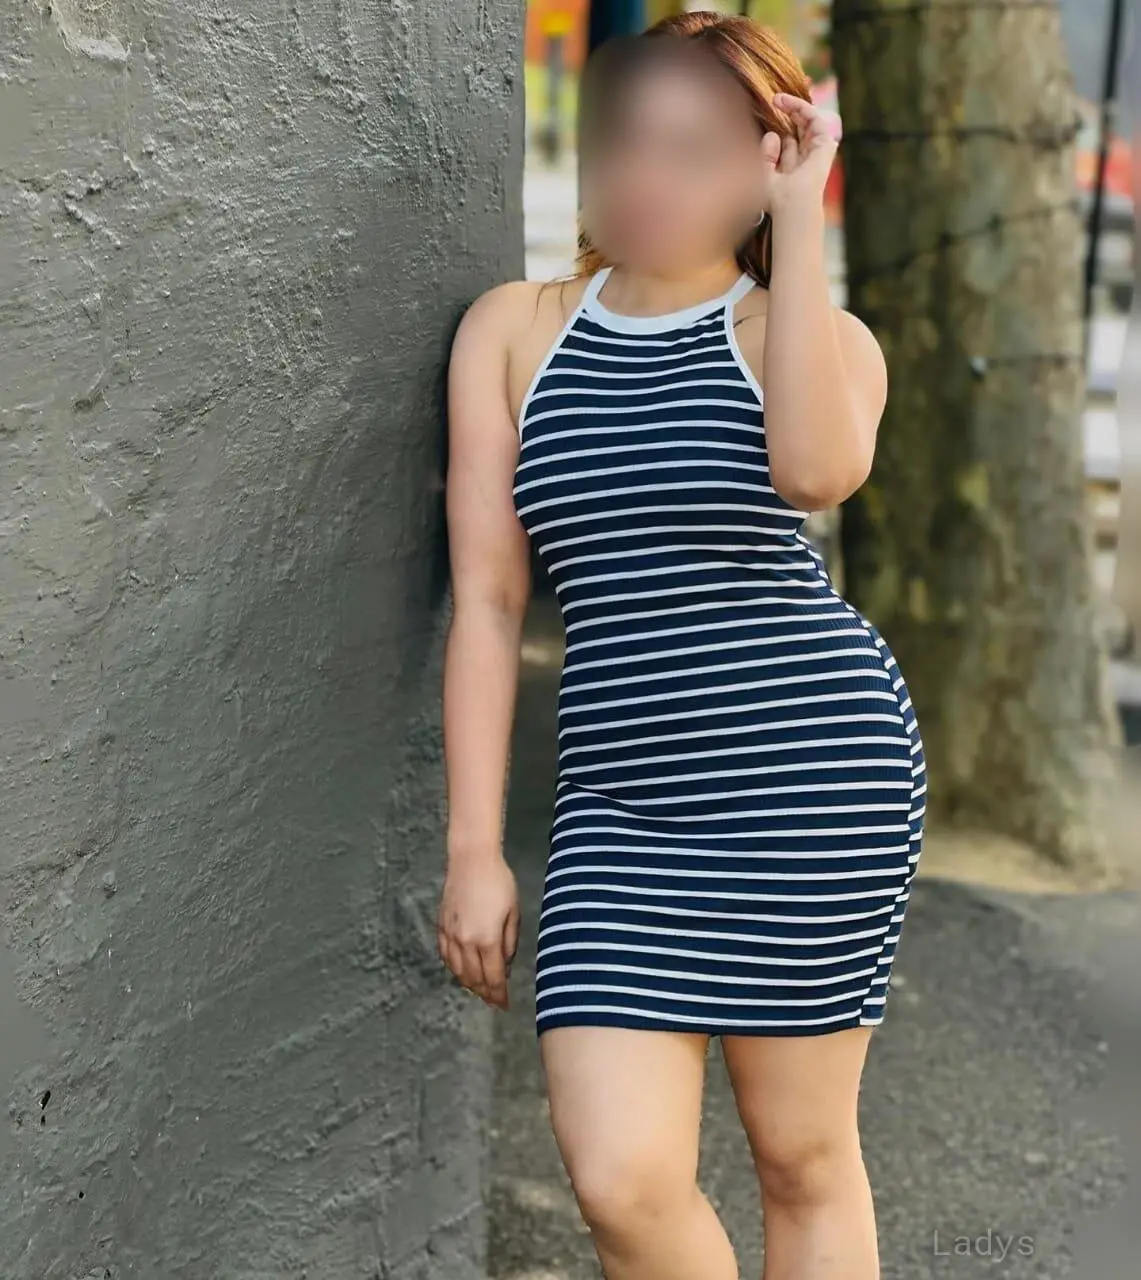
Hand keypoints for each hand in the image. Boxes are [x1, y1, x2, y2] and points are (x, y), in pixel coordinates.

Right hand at [437, 852, 519, 1010]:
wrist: (471, 860)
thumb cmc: (499, 882)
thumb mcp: (513, 913)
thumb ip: (509, 943)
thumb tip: (505, 965)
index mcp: (487, 939)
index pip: (494, 977)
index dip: (499, 994)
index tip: (505, 1005)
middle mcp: (466, 942)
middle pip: (474, 978)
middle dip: (485, 993)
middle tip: (494, 1001)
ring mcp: (450, 935)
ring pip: (457, 971)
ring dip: (469, 984)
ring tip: (480, 989)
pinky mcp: (441, 927)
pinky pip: (445, 956)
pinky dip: (453, 968)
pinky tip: (461, 971)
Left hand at [760, 93, 840, 217]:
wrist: (790, 202)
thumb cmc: (776, 197)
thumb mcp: (764, 173)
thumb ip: (766, 155)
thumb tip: (773, 135)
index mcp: (794, 166)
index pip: (790, 140)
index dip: (781, 128)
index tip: (768, 115)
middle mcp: (807, 158)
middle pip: (801, 128)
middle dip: (789, 112)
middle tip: (774, 100)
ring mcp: (817, 151)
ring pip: (809, 121)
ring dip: (795, 107)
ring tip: (778, 99)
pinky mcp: (825, 144)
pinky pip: (816, 120)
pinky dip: (803, 109)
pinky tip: (789, 104)